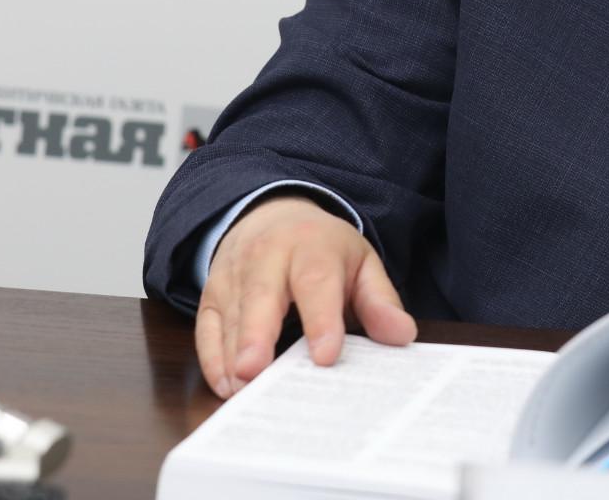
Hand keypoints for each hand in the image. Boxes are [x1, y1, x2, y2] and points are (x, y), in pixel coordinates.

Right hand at [194, 194, 416, 398]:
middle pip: (260, 297)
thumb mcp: (360, 262)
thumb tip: (402, 335)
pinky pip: (205, 328)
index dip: (321, 320)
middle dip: (257, 336)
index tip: (325, 356)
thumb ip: (379, 300)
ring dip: (232, 356)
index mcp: (312, 247)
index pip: (316, 282)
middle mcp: (266, 257)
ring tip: (242, 393)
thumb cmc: (321, 248)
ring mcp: (233, 275)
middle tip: (255, 373)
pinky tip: (227, 386)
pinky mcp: (210, 295)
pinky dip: (213, 359)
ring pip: (229, 317)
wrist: (271, 214)